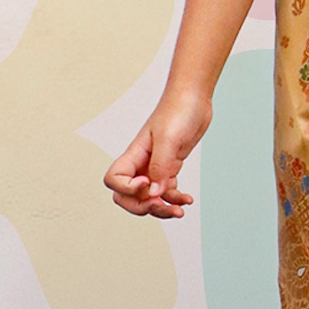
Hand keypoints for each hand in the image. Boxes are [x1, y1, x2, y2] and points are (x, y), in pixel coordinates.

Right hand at [103, 86, 210, 217]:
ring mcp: (155, 166)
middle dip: (142, 207)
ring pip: (148, 198)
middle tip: (160, 204)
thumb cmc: (178, 110)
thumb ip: (160, 167)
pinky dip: (175, 199)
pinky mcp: (170, 167)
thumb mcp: (169, 139)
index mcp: (134, 154)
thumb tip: (154, 194)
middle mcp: (141, 163)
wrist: (194, 98)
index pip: (114, 180)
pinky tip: (187, 200)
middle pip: (127, 196)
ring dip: (162, 209)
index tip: (148, 184)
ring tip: (179, 211)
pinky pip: (166, 191)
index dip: (127, 189)